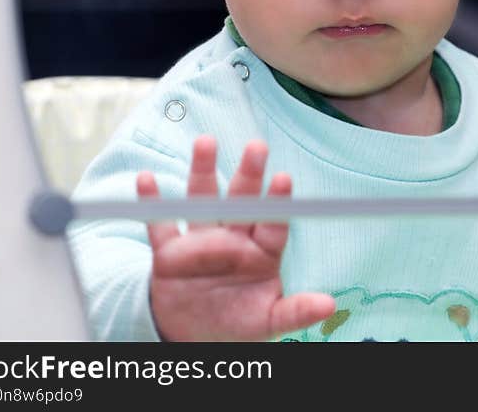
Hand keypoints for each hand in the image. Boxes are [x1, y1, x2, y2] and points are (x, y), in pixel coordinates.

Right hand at [137, 135, 335, 340]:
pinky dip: (152, 202)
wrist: (193, 335)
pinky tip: (147, 179)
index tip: (283, 178)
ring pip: (203, 199)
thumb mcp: (269, 322)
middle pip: (242, 199)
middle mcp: (233, 238)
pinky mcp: (169, 252)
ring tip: (206, 143)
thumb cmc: (238, 321)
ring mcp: (201, 241)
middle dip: (249, 173)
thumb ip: (296, 312)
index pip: (272, 221)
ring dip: (202, 171)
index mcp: (261, 251)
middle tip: (257, 147)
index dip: (278, 201)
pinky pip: (159, 224)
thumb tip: (330, 306)